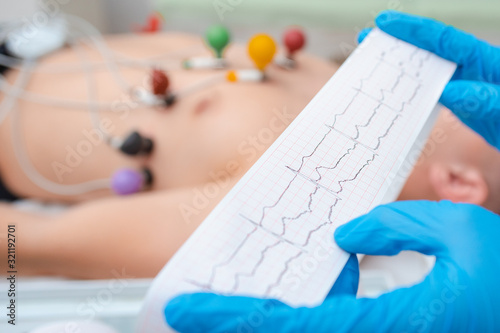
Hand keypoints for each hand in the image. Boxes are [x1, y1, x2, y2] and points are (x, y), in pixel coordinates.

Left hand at [165, 201, 499, 331]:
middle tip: (195, 304)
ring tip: (237, 292)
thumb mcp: (465, 234)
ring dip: (266, 314)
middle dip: (235, 323)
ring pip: (306, 330)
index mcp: (390, 326)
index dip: (230, 317)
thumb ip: (400, 226)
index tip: (185, 308)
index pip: (287, 324)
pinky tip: (306, 284)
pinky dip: (304, 308)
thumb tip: (347, 237)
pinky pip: (333, 325)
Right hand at [359, 11, 499, 149]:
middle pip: (431, 48)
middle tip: (369, 39)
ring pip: (429, 69)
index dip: (413, 29)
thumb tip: (448, 90)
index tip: (385, 23)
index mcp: (486, 60)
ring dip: (403, 66)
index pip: (444, 39)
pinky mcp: (465, 101)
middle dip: (399, 42)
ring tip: (376, 63)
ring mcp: (467, 84)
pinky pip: (433, 90)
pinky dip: (413, 89)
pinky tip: (399, 92)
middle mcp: (473, 68)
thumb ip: (484, 98)